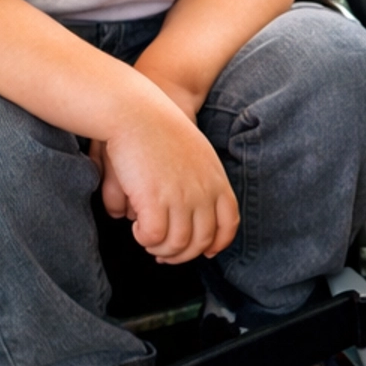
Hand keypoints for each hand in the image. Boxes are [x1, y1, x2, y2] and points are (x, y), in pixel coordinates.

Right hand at [96, 93, 237, 263]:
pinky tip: (138, 230)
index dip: (217, 243)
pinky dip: (146, 239)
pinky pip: (154, 236)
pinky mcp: (154, 200)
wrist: (137, 112)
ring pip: (177, 243)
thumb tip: (199, 209)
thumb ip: (204, 180)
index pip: (228, 224)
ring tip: (149, 241)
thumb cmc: (160, 129)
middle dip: (183, 254)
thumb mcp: (197, 153)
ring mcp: (180, 198)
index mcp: (217, 181)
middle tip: (165, 253)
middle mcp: (203, 193)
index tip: (206, 252)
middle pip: (201, 241)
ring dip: (161, 249)